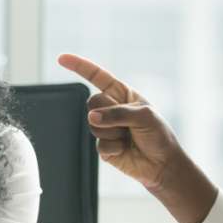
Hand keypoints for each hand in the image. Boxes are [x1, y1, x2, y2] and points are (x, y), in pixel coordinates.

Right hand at [57, 53, 216, 222]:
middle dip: (106, 112)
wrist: (162, 164)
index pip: (97, 76)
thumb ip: (117, 113)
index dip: (79, 66)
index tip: (61, 58)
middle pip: (92, 103)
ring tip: (129, 137)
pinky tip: (125, 150)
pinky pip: (99, 144)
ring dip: (113, 132)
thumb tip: (92, 118)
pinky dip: (114, 147)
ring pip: (93, 125)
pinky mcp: (104, 146)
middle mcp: (111, 109)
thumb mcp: (143, 116)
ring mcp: (106, 127)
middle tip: (126, 122)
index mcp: (122, 94)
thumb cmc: (158, 135)